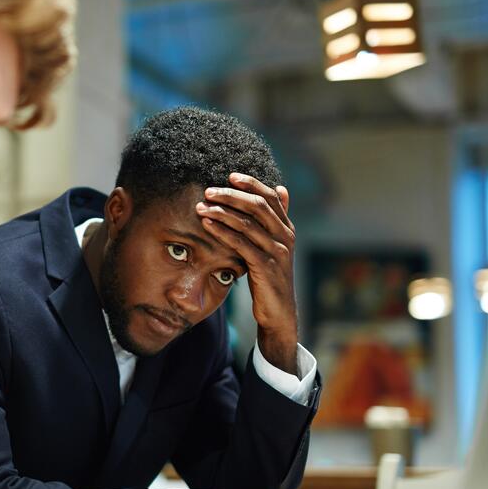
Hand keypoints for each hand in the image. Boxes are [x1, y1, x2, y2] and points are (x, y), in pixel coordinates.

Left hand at [196, 173, 298, 373]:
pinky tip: (207, 224)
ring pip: (247, 224)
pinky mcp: (265, 267)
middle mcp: (285, 237)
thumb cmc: (271, 277)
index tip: (230, 175)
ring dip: (222, 212)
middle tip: (208, 191)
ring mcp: (277, 252)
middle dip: (231, 195)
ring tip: (201, 206)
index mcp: (286, 229)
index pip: (270, 197)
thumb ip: (277, 220)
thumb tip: (281, 189)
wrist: (278, 312)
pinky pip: (241, 244)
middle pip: (257, 206)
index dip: (251, 184)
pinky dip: (223, 231)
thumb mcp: (275, 246)